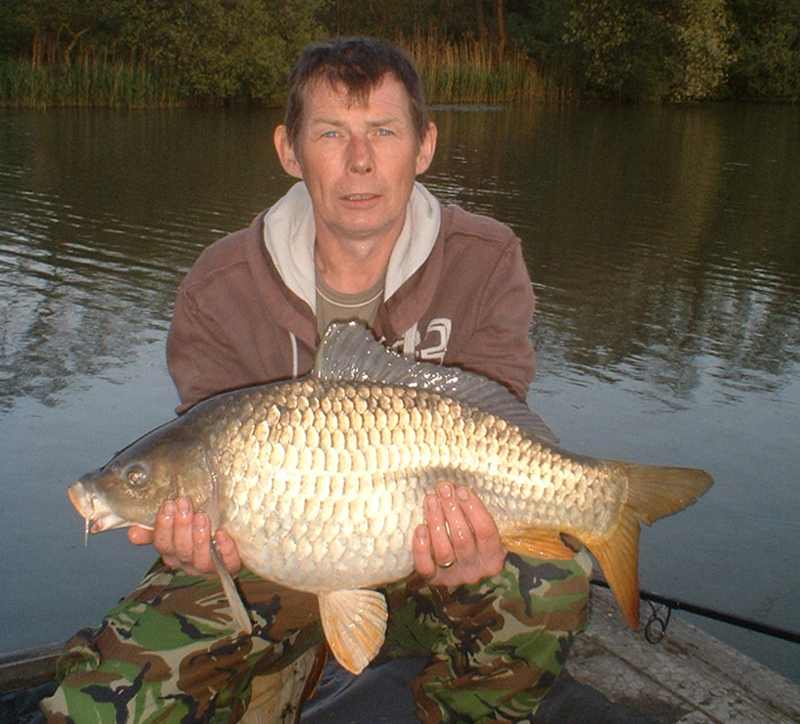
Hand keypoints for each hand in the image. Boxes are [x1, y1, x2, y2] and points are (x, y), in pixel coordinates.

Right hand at [127, 497, 241, 575]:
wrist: (232, 542)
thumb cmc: (199, 532)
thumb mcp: (177, 528)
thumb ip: (156, 530)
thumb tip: (131, 532)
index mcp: (173, 553)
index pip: (162, 543)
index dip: (163, 526)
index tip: (168, 504)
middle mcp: (188, 563)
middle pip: (181, 549)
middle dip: (181, 526)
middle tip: (185, 504)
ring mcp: (208, 567)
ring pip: (200, 558)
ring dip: (200, 537)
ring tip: (202, 516)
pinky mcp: (230, 567)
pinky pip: (227, 563)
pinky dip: (224, 548)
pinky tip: (222, 534)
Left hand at [413, 483, 505, 586]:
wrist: (459, 567)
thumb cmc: (472, 538)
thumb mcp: (480, 527)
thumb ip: (472, 511)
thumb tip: (454, 488)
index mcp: (493, 556)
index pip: (485, 531)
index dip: (473, 508)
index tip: (461, 490)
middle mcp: (475, 569)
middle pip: (463, 539)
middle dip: (451, 510)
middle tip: (443, 489)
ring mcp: (454, 576)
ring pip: (444, 551)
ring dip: (436, 522)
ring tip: (431, 500)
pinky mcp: (434, 580)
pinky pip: (426, 567)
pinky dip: (421, 547)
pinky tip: (420, 528)